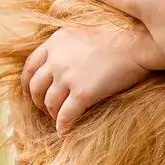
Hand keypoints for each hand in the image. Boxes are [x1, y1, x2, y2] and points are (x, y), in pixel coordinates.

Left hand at [22, 25, 163, 132]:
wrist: (137, 45)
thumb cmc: (116, 39)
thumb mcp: (82, 33)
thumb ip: (64, 46)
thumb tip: (55, 64)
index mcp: (55, 42)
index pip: (30, 66)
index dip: (27, 83)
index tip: (30, 92)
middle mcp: (57, 59)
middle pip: (36, 87)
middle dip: (37, 101)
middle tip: (45, 108)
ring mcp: (69, 77)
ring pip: (49, 103)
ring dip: (52, 114)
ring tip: (58, 118)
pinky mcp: (83, 93)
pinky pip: (66, 116)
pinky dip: (63, 126)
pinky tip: (65, 131)